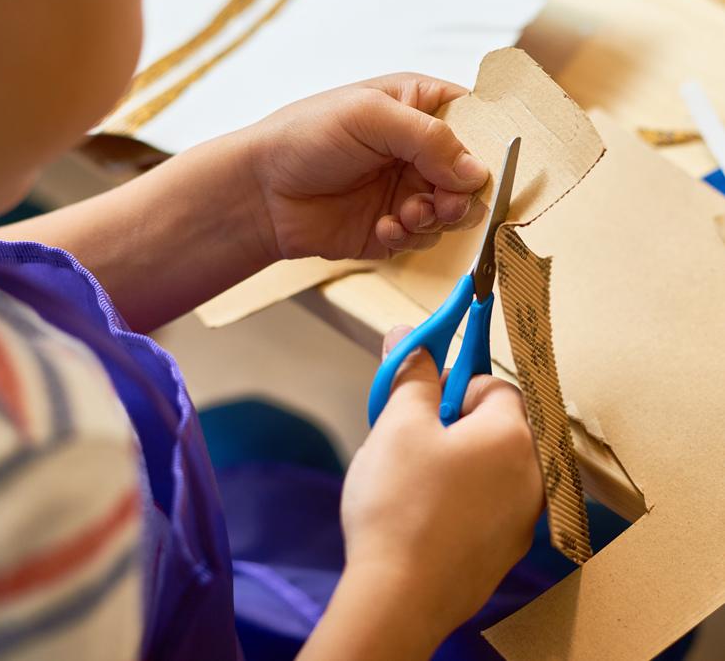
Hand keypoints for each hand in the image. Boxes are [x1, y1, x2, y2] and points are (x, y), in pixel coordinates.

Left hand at [246, 74, 488, 260]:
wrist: (261, 192)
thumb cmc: (306, 136)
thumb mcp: (369, 117)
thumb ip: (428, 138)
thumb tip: (477, 172)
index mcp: (419, 107)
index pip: (476, 121)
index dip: (489, 144)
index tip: (491, 167)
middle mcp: (418, 149)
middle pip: (472, 174)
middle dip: (461, 192)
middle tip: (442, 202)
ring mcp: (407, 188)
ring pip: (453, 211)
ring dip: (435, 217)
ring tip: (405, 213)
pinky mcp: (393, 226)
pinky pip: (423, 238)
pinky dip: (410, 236)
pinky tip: (383, 227)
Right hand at [335, 327, 543, 655]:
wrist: (399, 599)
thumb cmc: (400, 501)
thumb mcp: (399, 425)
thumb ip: (412, 375)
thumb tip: (409, 334)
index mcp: (513, 436)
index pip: (495, 385)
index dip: (454, 386)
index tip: (420, 403)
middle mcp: (533, 475)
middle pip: (496, 426)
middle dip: (454, 423)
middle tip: (411, 441)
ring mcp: (525, 519)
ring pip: (491, 467)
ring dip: (458, 461)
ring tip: (413, 480)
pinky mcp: (507, 552)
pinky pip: (489, 505)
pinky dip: (463, 499)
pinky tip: (424, 516)